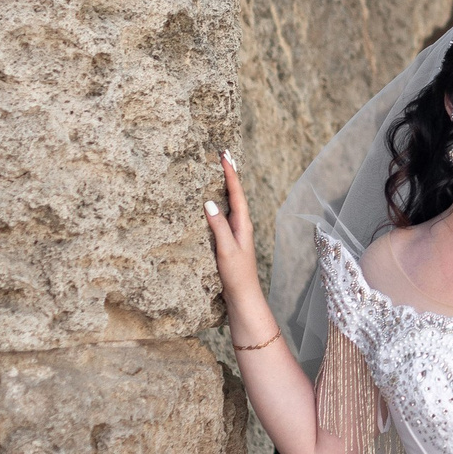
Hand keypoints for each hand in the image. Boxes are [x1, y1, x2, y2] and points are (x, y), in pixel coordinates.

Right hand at [203, 152, 276, 343]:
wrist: (243, 298)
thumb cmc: (236, 276)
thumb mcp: (226, 250)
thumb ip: (218, 227)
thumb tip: (209, 203)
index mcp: (243, 224)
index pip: (236, 193)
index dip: (230, 174)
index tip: (225, 155)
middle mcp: (241, 226)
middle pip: (235, 194)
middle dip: (229, 174)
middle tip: (223, 154)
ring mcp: (235, 233)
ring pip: (229, 204)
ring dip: (224, 187)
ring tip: (217, 170)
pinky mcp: (228, 241)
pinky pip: (223, 216)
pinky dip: (218, 204)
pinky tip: (210, 203)